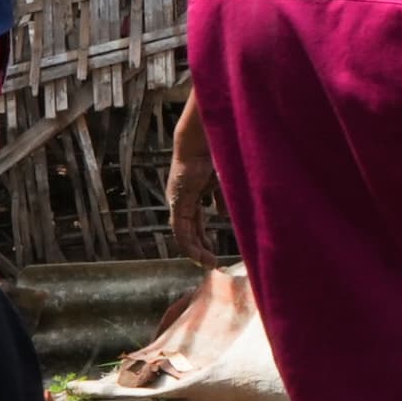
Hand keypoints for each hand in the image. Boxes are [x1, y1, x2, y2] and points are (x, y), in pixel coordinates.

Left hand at [166, 128, 216, 269]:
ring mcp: (178, 200)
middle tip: (210, 262)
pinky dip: (189, 243)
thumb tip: (223, 215)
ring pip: (183, 232)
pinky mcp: (178, 201)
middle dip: (199, 247)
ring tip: (207, 263)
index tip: (213, 251)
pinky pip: (180, 228)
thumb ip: (222, 198)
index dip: (203, 237)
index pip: (196, 221)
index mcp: (194, 193)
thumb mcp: (223, 181)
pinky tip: (199, 254)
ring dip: (194, 250)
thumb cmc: (217, 153)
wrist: (205, 137)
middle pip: (189, 229)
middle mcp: (183, 199)